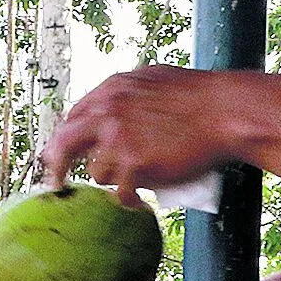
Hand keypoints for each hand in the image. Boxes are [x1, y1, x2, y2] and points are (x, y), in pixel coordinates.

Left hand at [41, 67, 248, 197]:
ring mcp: (118, 139)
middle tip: (55, 183)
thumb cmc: (201, 96)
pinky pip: (120, 193)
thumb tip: (112, 111)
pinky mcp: (133, 165)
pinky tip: (140, 200)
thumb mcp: (153, 80)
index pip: (74, 117)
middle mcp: (107, 112)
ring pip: (97, 173)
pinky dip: (130, 199)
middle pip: (64, 144)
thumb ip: (127, 96)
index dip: (67, 139)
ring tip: (135, 181)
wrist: (225, 111)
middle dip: (56, 165)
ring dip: (113, 180)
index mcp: (111, 89)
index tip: (64, 153)